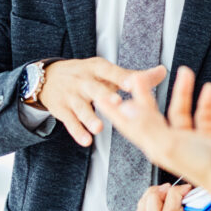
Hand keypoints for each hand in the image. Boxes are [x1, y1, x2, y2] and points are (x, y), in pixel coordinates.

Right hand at [39, 58, 166, 145]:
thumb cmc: (86, 75)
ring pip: (81, 108)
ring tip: (99, 128)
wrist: (47, 77)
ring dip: (90, 118)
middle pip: (94, 89)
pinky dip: (77, 132)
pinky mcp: (62, 110)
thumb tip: (163, 72)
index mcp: (97, 69)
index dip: (121, 77)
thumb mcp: (106, 71)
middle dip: (105, 96)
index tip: (132, 84)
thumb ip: (134, 75)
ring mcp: (71, 96)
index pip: (110, 72)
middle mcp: (83, 81)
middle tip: (116, 103)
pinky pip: (70, 122)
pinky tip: (86, 140)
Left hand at [96, 65, 210, 190]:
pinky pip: (203, 117)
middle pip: (152, 115)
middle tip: (139, 78)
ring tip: (184, 73)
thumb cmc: (201, 166)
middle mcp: (169, 143)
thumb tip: (126, 109)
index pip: (130, 124)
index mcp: (155, 145)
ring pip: (180, 112)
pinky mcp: (207, 141)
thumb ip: (147, 125)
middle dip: (145, 95)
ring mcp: (188, 142)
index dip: (115, 111)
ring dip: (181, 93)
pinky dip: (205, 103)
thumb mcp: (168, 143)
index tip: (104, 96)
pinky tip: (208, 91)